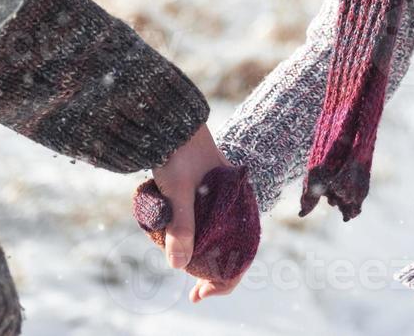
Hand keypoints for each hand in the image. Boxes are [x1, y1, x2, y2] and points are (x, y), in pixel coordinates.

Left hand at [133, 127, 260, 299]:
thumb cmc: (179, 150)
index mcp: (239, 201)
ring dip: (208, 257)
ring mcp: (219, 196)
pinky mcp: (205, 191)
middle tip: (195, 293)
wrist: (170, 119)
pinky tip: (186, 245)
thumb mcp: (179, 191)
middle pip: (232, 248)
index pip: (244, 251)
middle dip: (216, 273)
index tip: (202, 294)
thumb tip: (178, 266)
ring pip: (219, 236)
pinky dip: (200, 239)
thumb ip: (181, 227)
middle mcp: (234, 201)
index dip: (226, 279)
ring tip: (189, 273)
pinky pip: (207, 223)